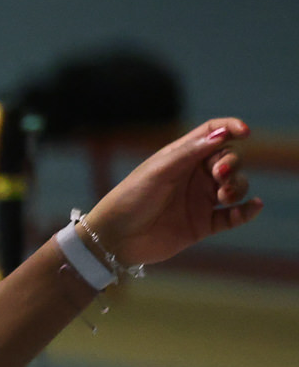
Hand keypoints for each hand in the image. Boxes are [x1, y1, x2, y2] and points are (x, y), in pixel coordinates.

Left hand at [81, 118, 260, 268]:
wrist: (115, 238)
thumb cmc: (130, 198)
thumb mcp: (158, 171)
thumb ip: (190, 153)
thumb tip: (222, 135)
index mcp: (181, 157)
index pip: (212, 134)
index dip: (230, 128)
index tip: (244, 131)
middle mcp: (194, 176)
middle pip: (229, 160)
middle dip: (232, 163)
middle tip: (221, 175)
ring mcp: (200, 201)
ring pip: (235, 186)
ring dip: (238, 187)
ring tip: (224, 195)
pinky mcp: (203, 225)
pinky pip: (234, 216)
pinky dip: (246, 211)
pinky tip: (252, 206)